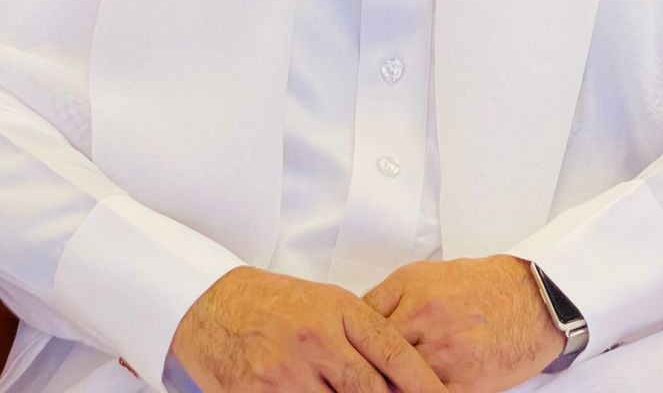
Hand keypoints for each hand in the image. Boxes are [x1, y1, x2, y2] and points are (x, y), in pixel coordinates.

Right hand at [170, 265, 445, 392]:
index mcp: (338, 311)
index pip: (392, 352)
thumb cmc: (273, 305)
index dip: (422, 382)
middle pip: (370, 389)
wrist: (214, 305)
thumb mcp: (325, 304)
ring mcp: (287, 371)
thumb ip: (360, 337)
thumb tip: (396, 375)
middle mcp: (316, 339)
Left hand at [364, 256, 564, 392]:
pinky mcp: (464, 384)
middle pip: (374, 355)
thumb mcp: (429, 273)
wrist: (532, 300)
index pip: (362, 322)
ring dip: (388, 385)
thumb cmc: (483, 286)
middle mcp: (424, 318)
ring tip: (378, 387)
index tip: (344, 355)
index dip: (350, 342)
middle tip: (355, 378)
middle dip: (364, 369)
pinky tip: (412, 390)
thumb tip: (361, 320)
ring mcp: (444, 353)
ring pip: (396, 382)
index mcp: (412, 289)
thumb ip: (393, 297)